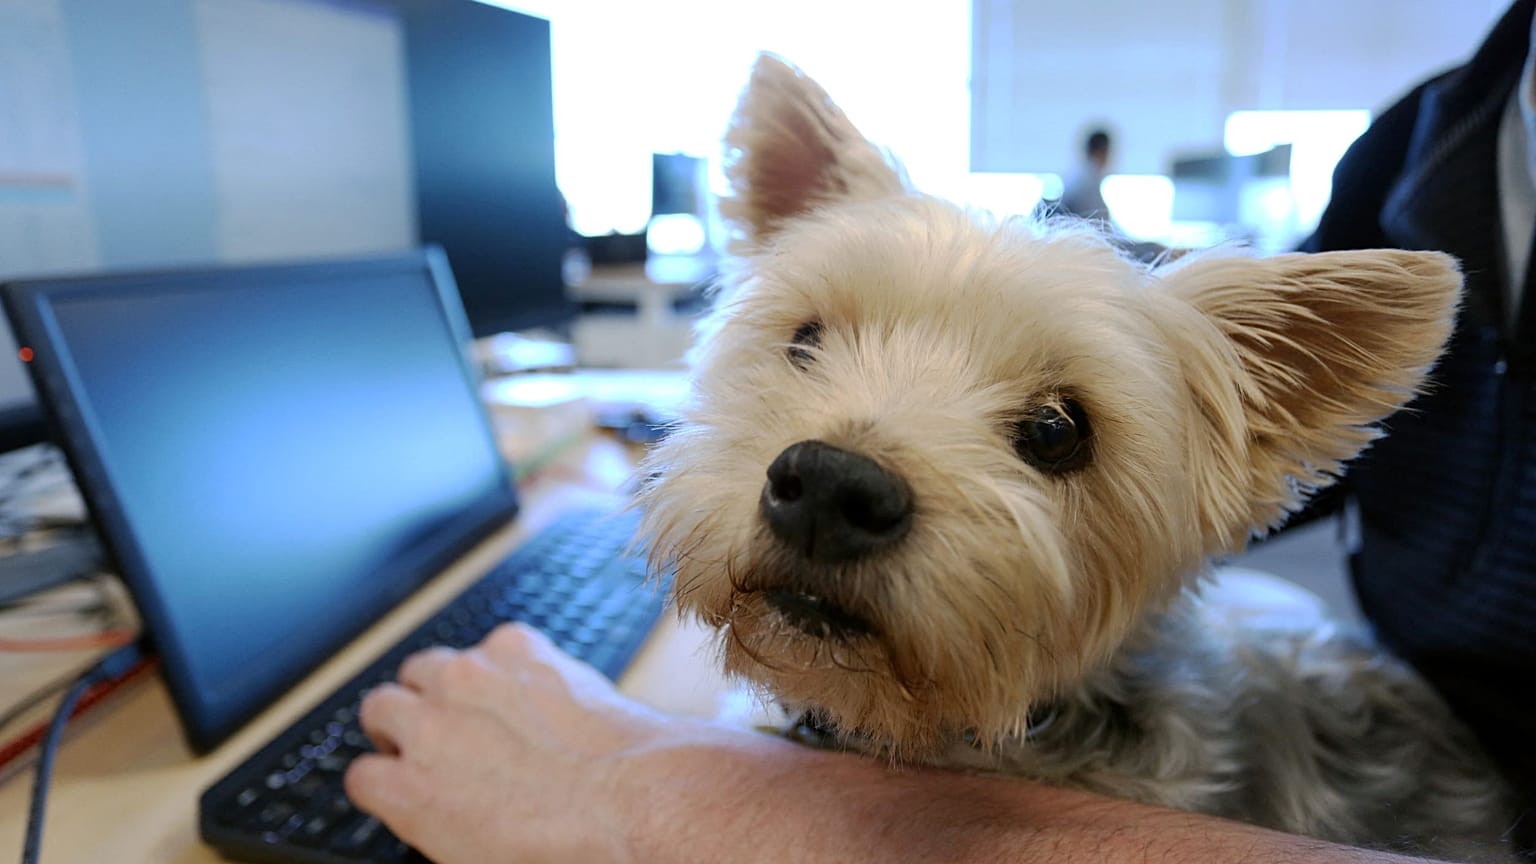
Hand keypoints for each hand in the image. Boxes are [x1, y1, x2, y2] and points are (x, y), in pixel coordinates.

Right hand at [344, 622, 688, 863]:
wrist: (631, 799)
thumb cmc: (565, 845)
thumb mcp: (475, 857)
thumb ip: (437, 822)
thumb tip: (442, 813)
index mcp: (408, 792)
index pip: (363, 776)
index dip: (387, 780)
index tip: (405, 779)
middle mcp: (429, 725)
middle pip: (380, 706)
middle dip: (402, 723)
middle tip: (435, 739)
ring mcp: (470, 678)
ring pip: (425, 665)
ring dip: (442, 686)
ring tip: (477, 710)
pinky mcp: (517, 646)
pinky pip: (492, 644)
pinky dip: (506, 663)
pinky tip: (531, 689)